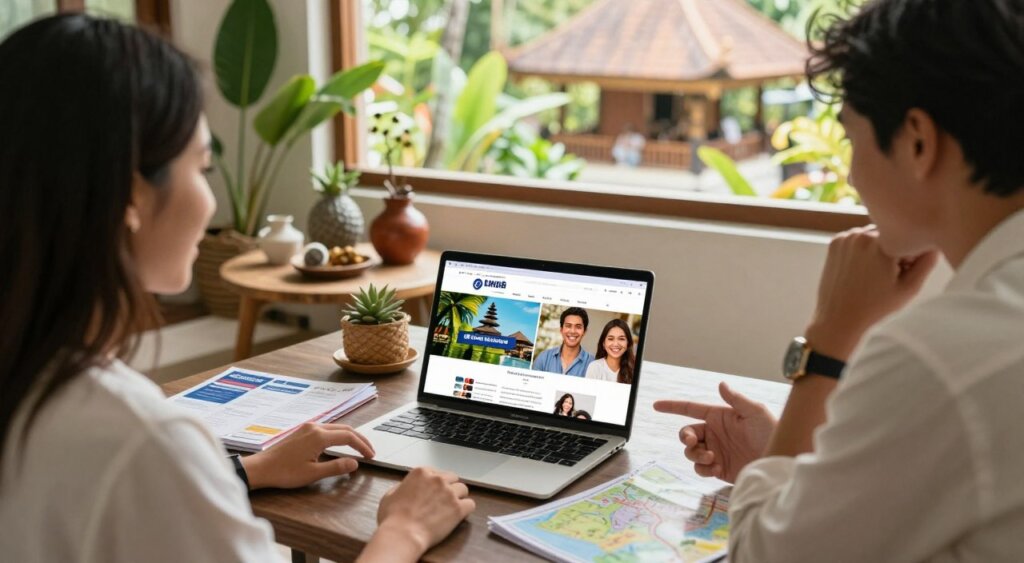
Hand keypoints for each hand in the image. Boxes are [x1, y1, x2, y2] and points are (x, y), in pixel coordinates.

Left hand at [241, 422, 374, 489]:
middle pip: (345, 429)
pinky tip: (340, 444)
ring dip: (349, 436)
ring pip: (335, 427)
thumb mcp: (313, 474)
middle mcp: (315, 427)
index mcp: (319, 436)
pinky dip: (338, 435)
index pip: (349, 437)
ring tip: (358, 447)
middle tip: (370, 451)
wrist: (261, 468)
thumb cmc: (285, 473)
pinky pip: (326, 429)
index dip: (362, 446)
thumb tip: (355, 463)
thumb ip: (336, 467)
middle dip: (359, 439)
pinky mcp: (302, 431)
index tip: (371, 456)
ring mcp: (308, 427)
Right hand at [367, 467, 475, 558]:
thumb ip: (403, 486)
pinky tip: (459, 515)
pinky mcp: (458, 508)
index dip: (436, 483)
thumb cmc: (393, 518)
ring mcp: (449, 493)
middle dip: (449, 487)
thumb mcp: (390, 494)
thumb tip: (408, 487)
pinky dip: (466, 510)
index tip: (434, 492)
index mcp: (422, 472)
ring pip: (463, 489)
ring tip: (451, 508)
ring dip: (458, 497)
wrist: (402, 534)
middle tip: (443, 500)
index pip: (437, 472)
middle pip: (453, 478)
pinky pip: (470, 504)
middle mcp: (438, 479)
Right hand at [654, 382, 776, 482]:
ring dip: (696, 454)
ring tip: (712, 458)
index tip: (656, 405)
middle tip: (694, 443)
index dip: (672, 407)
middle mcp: (714, 433)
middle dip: (686, 438)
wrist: (779, 463)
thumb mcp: (755, 412)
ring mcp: (715, 452)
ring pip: (690, 452)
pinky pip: (700, 468)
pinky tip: (716, 469)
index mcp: (719, 417)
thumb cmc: (772, 433)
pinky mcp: (719, 469)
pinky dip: (703, 468)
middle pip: (686, 434)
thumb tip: (720, 384)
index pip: (690, 409)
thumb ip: (736, 400)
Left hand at [807, 226, 939, 359]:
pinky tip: (861, 271)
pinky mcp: (835, 243)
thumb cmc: (876, 307)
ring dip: (878, 248)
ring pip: (873, 235)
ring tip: (874, 275)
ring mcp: (846, 238)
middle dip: (893, 250)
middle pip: (889, 235)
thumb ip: (926, 264)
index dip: (910, 256)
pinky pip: (857, 240)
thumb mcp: (909, 288)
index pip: (907, 239)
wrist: (839, 318)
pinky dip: (862, 250)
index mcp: (881, 243)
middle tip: (888, 276)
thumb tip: (935, 245)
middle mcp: (861, 235)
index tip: (903, 273)